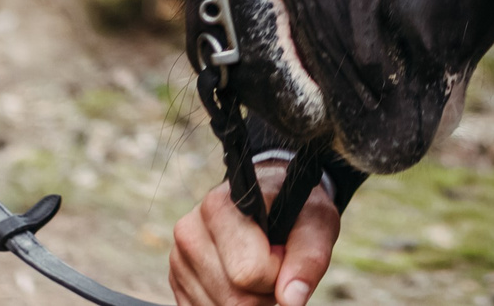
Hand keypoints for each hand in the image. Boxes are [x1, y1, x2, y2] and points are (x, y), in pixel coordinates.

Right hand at [169, 157, 339, 305]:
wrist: (272, 198)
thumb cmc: (295, 208)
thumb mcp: (316, 222)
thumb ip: (309, 258)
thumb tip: (291, 300)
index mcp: (220, 207)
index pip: (248, 272)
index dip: (277, 273)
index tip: (284, 252)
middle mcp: (190, 230)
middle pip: (232, 298)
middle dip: (264, 293)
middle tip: (275, 266)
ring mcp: (179, 256)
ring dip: (248, 301)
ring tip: (258, 270)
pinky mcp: (177, 277)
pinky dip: (227, 304)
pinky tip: (240, 281)